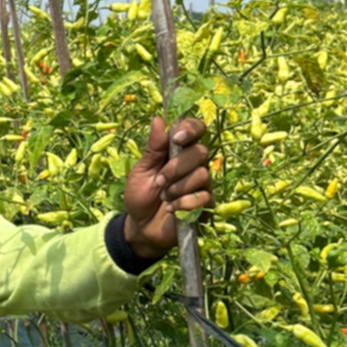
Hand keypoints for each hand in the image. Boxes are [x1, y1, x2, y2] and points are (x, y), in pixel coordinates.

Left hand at [122, 115, 213, 258]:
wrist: (141, 227)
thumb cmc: (141, 195)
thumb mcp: (141, 170)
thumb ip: (152, 148)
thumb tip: (158, 119)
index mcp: (178, 151)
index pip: (196, 129)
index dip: (191, 129)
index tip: (177, 138)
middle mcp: (194, 164)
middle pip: (200, 152)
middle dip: (176, 167)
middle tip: (159, 182)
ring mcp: (202, 184)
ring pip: (202, 174)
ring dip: (178, 187)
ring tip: (163, 197)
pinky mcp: (206, 204)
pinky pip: (203, 197)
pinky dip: (183, 203)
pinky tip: (171, 209)